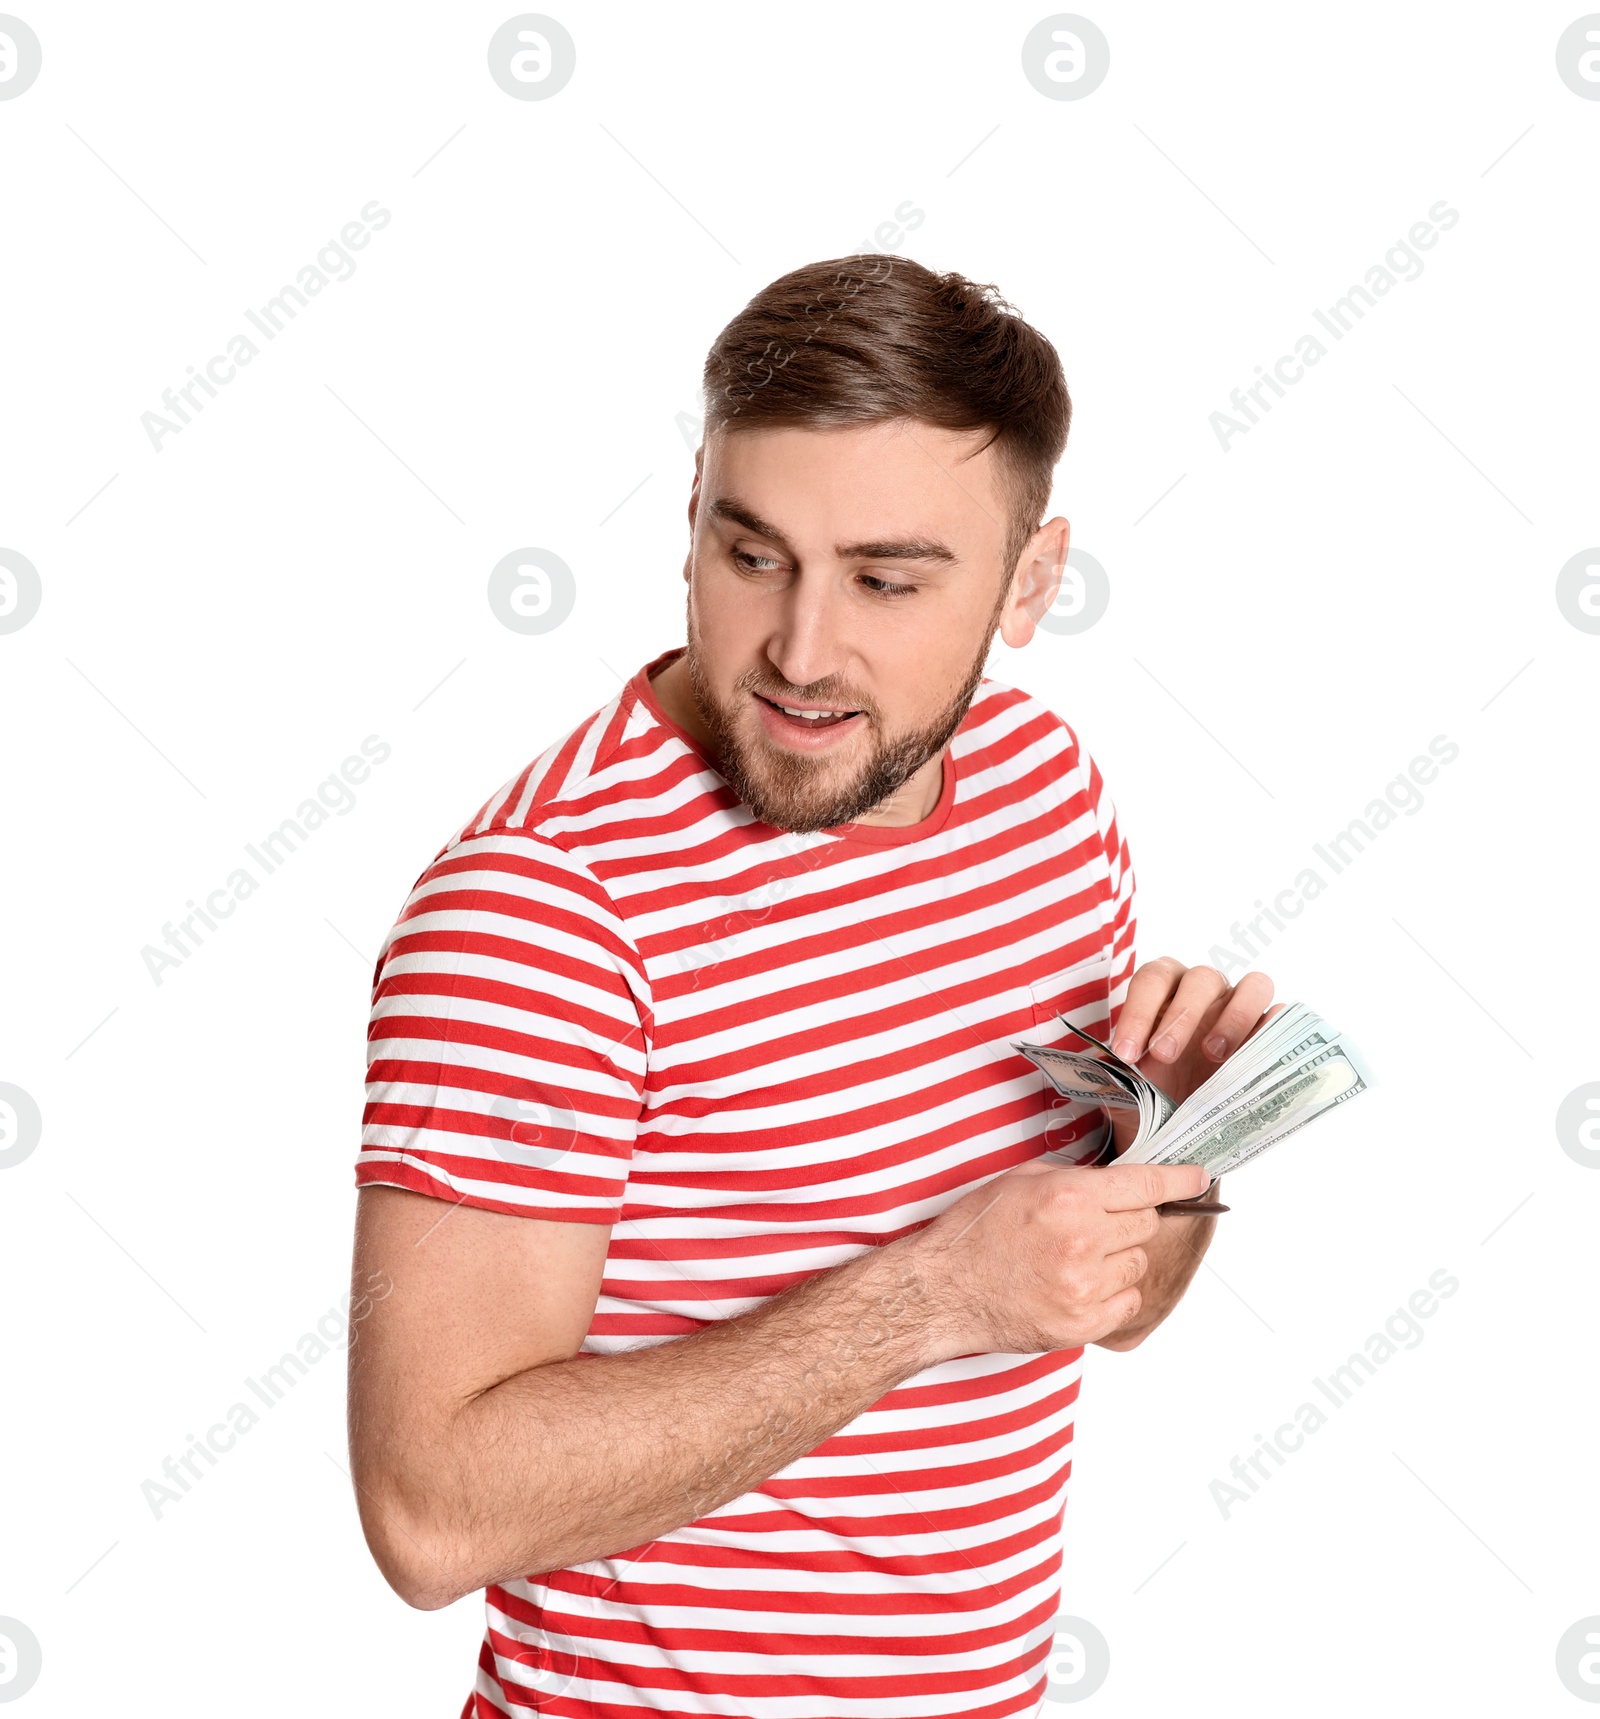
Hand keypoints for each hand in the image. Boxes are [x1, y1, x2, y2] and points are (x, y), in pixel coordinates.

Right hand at [906, 1157, 1212, 1356]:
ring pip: (1138, 1264)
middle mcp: (1083, 1240)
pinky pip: (1127, 1301)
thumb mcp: (1019, 1181)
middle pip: (1146, 1225)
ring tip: (1076, 1259)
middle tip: (1093, 1225)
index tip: (1198, 1178)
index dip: (1180, 1180)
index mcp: (1069, 1197)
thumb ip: (1073, 1179)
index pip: (1146, 1186)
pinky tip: (1079, 1285)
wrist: (942, 1291)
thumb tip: (1115, 1183)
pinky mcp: (1083, 1322)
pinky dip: (1112, 1293)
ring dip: (1118, 1258)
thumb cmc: (973, 1234)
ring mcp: (1085, 1285)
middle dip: (1128, 1220)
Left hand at [1110, 958, 1276, 1106]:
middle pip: (1200, 978)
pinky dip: (1274, 1027)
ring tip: (1213, 1054)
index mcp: (1162, 992)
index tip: (1126, 1053)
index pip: (1152, 981)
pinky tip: (1255, 1056)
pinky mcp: (1268, 1033)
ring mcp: (1241, 1008)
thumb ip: (1112, 1075)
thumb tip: (1104, 1069)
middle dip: (1181, 1016)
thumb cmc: (1148, 1093)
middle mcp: (1203, 991)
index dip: (1138, 1012)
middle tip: (1164, 1055)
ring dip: (1235, 1016)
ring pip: (1253, 985)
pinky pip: (1282, 1015)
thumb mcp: (1124, 1088)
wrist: (1177, 1125)